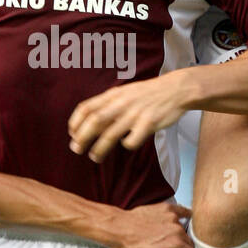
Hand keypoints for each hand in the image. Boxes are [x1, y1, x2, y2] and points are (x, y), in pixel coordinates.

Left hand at [69, 72, 186, 161]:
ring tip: (94, 157)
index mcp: (114, 94)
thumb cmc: (147, 94)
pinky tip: (127, 144)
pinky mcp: (149, 123)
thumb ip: (108, 104)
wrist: (175, 89)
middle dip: (82, 137)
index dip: (75, 122)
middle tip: (76, 149)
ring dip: (99, 148)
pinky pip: (132, 140)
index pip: (87, 107)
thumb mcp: (125, 92)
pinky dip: (126, 145)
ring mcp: (136, 113)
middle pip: (95, 120)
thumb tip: (88, 122)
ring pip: (110, 134)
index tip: (72, 134)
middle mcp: (122, 103)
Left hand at [107, 201, 199, 247]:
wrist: (120, 228)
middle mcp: (177, 230)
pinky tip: (174, 226)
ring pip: (186, 231)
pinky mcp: (167, 209)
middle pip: (191, 245)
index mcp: (176, 245)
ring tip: (169, 245)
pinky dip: (182, 219)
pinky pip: (183, 213)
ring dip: (182, 240)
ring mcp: (173, 218)